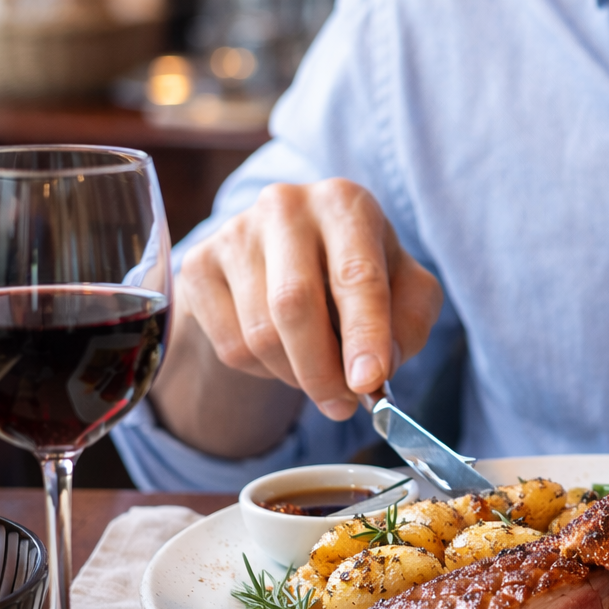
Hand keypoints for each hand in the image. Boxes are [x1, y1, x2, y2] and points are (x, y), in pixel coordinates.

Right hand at [177, 179, 442, 419]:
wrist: (290, 257)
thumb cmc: (359, 274)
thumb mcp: (406, 290)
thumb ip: (408, 325)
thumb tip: (378, 370)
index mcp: (345, 204)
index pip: (355, 276)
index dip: (364, 334)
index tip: (368, 382)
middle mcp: (286, 206)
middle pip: (294, 304)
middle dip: (322, 369)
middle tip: (343, 405)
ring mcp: (235, 232)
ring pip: (259, 334)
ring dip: (295, 374)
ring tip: (318, 371)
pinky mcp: (199, 264)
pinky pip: (229, 345)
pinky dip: (262, 370)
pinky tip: (281, 352)